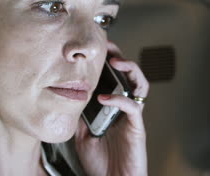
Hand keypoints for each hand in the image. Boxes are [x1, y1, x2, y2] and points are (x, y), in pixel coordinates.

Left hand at [75, 41, 148, 175]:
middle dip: (122, 57)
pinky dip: (119, 99)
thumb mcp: (82, 135)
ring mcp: (132, 116)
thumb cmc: (100, 163)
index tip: (97, 49)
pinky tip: (104, 98)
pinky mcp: (137, 127)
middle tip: (109, 46)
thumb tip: (69, 99)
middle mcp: (125, 108)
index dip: (109, 62)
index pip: (115, 78)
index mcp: (113, 108)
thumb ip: (80, 116)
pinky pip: (133, 106)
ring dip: (131, 70)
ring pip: (140, 85)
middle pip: (131, 76)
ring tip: (117, 62)